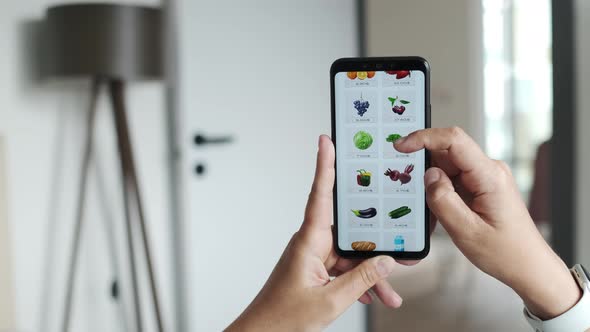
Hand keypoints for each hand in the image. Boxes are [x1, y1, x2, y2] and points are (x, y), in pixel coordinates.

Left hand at [226, 135, 400, 331]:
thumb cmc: (283, 318)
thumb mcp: (331, 300)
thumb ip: (362, 279)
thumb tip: (387, 262)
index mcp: (309, 241)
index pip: (320, 194)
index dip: (324, 165)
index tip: (327, 141)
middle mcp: (312, 243)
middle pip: (350, 232)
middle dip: (375, 244)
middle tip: (399, 243)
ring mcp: (314, 256)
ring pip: (351, 254)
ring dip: (370, 273)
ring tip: (391, 292)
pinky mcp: (316, 269)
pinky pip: (344, 268)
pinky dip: (359, 281)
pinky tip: (376, 295)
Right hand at [395, 127, 581, 319]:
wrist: (527, 265)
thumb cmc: (505, 252)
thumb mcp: (466, 231)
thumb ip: (443, 200)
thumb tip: (428, 174)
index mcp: (489, 176)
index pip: (453, 140)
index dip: (423, 138)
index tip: (400, 146)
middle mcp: (488, 170)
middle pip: (445, 153)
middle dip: (423, 169)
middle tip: (409, 192)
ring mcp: (484, 177)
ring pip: (445, 168)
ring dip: (431, 187)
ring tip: (432, 214)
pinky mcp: (480, 185)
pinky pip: (451, 180)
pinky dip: (439, 194)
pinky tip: (440, 215)